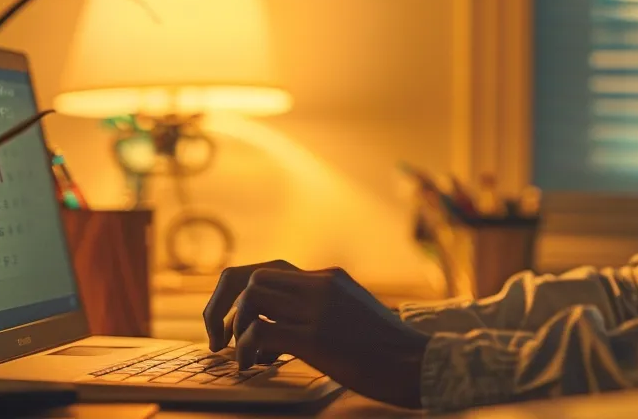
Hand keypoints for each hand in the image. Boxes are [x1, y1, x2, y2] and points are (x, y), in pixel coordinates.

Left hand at [202, 260, 430, 408]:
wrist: (419, 364)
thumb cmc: (388, 350)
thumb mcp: (354, 315)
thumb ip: (321, 310)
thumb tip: (279, 327)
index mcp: (329, 278)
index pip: (268, 270)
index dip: (239, 293)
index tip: (230, 322)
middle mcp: (321, 285)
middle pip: (251, 277)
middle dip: (223, 307)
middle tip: (218, 338)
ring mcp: (319, 310)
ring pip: (252, 299)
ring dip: (236, 328)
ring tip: (242, 355)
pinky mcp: (317, 338)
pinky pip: (262, 332)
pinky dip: (247, 350)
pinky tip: (253, 367)